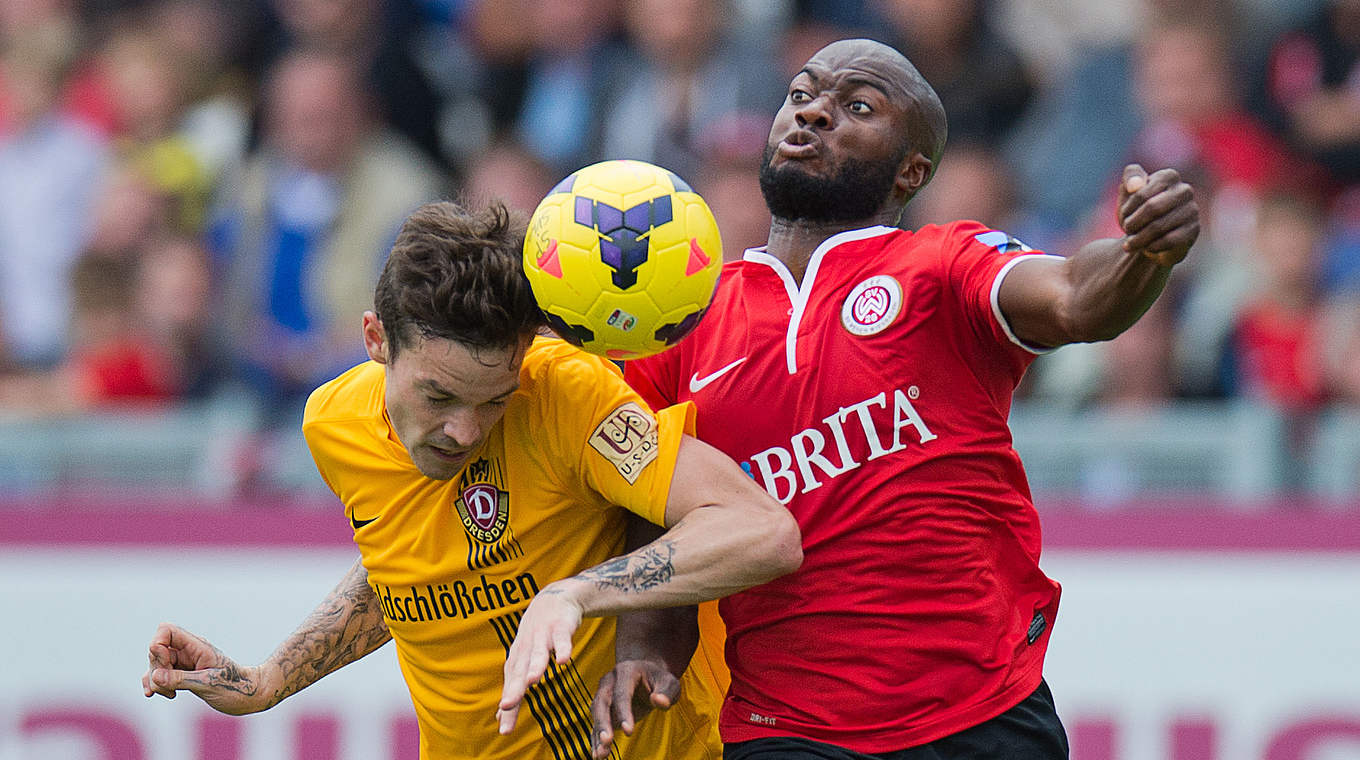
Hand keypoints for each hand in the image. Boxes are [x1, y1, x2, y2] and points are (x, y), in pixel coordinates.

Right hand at [142, 623, 271, 714]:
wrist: (249, 696)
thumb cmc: (235, 687)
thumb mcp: (208, 684)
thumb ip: (181, 679)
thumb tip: (154, 676)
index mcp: (197, 646)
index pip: (166, 630)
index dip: (157, 646)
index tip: (166, 665)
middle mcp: (189, 651)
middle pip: (157, 650)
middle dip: (156, 669)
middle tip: (171, 686)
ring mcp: (185, 663)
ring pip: (157, 664)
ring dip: (155, 680)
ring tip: (170, 694)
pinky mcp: (183, 675)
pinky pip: (160, 675)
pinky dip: (154, 684)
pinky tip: (153, 694)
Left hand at [497, 586, 583, 734]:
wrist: (555, 598)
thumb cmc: (537, 634)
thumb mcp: (524, 660)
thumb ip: (515, 687)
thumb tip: (501, 715)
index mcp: (517, 659)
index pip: (511, 687)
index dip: (508, 707)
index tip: (504, 729)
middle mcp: (526, 649)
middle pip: (519, 672)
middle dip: (514, 690)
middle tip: (506, 708)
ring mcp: (543, 637)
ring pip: (538, 654)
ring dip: (535, 667)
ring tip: (532, 682)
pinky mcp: (560, 627)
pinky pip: (562, 639)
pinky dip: (562, 648)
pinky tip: (563, 661)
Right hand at [589, 659, 681, 757]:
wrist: (646, 675)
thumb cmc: (660, 680)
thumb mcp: (669, 682)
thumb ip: (666, 691)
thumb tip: (658, 701)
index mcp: (626, 672)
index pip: (622, 693)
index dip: (624, 712)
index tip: (629, 732)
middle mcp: (610, 682)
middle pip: (602, 702)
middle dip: (603, 723)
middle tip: (607, 741)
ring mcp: (603, 695)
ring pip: (596, 715)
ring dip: (597, 735)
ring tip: (600, 755)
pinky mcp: (602, 709)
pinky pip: (596, 724)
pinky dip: (596, 740)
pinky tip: (598, 755)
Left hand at [1117, 164, 1199, 266]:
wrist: (1147, 239)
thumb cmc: (1136, 212)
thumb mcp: (1127, 192)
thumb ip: (1129, 177)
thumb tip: (1135, 186)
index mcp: (1168, 176)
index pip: (1141, 193)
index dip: (1127, 209)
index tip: (1124, 215)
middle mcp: (1184, 190)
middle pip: (1151, 208)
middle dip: (1133, 223)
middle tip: (1127, 230)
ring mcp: (1192, 210)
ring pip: (1158, 226)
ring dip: (1139, 238)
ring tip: (1131, 242)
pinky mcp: (1193, 230)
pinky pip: (1168, 241)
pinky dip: (1152, 247)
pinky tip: (1146, 248)